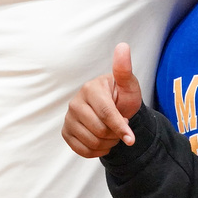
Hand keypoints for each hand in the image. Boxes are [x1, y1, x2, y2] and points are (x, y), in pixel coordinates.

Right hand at [62, 43, 142, 157]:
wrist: (114, 110)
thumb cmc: (122, 97)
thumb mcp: (128, 85)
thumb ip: (124, 70)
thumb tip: (123, 46)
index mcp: (90, 88)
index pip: (106, 113)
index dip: (120, 127)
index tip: (131, 138)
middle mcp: (75, 102)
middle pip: (99, 130)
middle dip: (115, 135)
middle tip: (121, 128)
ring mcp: (68, 117)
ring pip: (91, 142)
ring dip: (108, 144)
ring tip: (112, 133)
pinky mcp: (66, 131)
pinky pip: (82, 151)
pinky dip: (97, 151)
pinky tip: (103, 142)